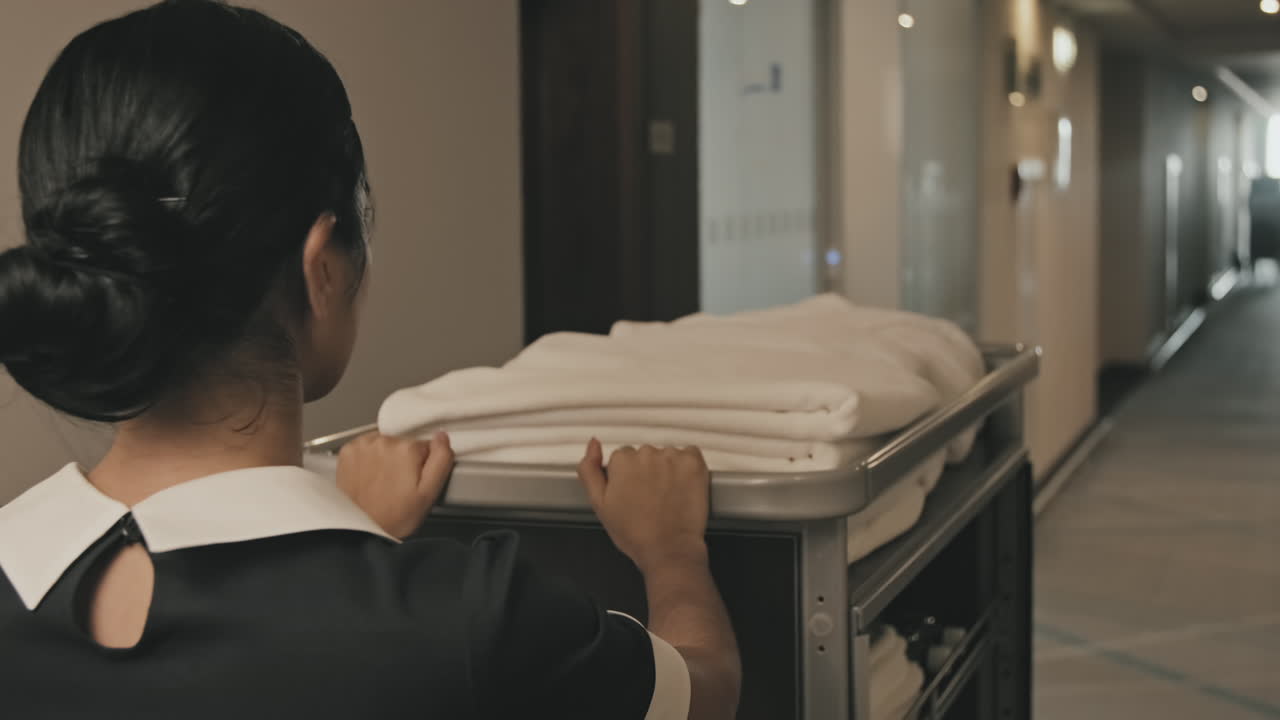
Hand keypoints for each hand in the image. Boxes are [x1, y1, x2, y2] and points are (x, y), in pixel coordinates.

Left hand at [337, 431, 453, 538]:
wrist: (358, 528)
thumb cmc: (393, 517)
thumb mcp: (429, 494)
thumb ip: (441, 460)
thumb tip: (442, 437)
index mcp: (407, 450)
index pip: (425, 446)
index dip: (423, 465)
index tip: (415, 480)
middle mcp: (384, 442)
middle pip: (404, 443)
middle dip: (403, 461)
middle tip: (399, 485)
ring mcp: (363, 445)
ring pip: (384, 444)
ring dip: (385, 458)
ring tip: (382, 483)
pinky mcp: (348, 451)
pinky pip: (365, 447)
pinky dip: (367, 458)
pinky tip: (369, 477)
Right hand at [577, 440, 710, 573]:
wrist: (669, 549)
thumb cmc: (635, 532)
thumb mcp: (599, 504)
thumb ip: (589, 470)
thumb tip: (593, 443)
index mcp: (622, 461)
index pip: (623, 458)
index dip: (628, 478)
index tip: (633, 494)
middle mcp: (647, 454)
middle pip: (645, 455)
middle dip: (647, 472)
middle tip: (650, 498)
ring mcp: (672, 457)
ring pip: (666, 456)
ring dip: (667, 469)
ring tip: (667, 496)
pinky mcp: (694, 463)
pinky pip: (690, 454)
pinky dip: (687, 467)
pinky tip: (682, 486)